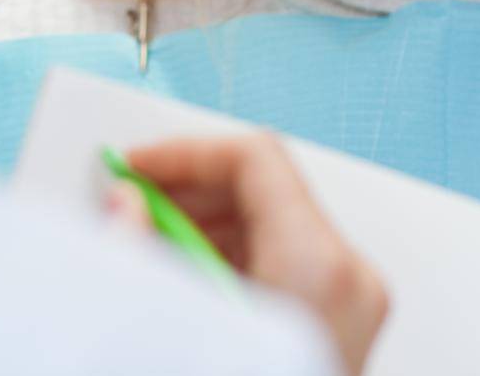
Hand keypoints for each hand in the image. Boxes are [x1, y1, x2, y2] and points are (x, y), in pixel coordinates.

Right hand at [127, 133, 388, 374]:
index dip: (186, 154)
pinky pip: (287, 263)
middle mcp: (352, 279)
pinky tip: (187, 279)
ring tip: (149, 247)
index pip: (256, 158)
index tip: (139, 166)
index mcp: (320, 267)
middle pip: (267, 190)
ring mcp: (354, 304)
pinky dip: (234, 260)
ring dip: (207, 227)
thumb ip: (145, 253)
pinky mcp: (342, 325)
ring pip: (275, 226)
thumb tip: (125, 206)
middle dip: (190, 191)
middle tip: (131, 203)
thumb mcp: (180, 325)